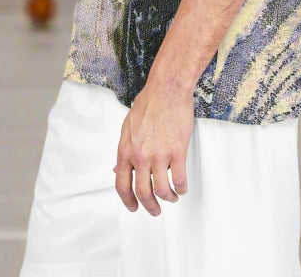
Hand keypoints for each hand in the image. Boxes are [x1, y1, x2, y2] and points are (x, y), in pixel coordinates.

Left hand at [112, 78, 193, 215]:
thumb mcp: (128, 127)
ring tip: (172, 198)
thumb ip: (125, 150)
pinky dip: (181, 188)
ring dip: (168, 199)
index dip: (127, 200)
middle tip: (154, 210)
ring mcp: (159, 155)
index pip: (122, 184)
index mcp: (126, 150)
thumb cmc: (149, 104)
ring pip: (161, 190)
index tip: (133, 207)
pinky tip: (182, 187)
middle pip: (142, 192)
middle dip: (149, 206)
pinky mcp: (177, 151)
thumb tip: (119, 168)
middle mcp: (140, 156)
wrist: (167, 89)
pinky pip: (179, 180)